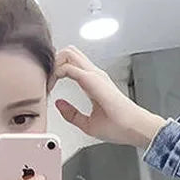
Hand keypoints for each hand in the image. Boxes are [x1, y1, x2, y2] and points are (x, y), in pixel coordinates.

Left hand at [49, 46, 167, 147]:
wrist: (133, 128)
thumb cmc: (118, 125)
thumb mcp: (87, 123)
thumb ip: (72, 113)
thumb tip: (59, 104)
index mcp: (93, 81)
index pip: (71, 63)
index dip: (56, 70)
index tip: (49, 86)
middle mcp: (94, 74)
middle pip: (69, 52)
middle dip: (53, 62)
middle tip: (46, 80)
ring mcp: (94, 75)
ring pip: (68, 53)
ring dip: (54, 64)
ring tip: (48, 82)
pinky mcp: (93, 80)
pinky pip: (70, 67)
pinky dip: (57, 73)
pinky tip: (53, 85)